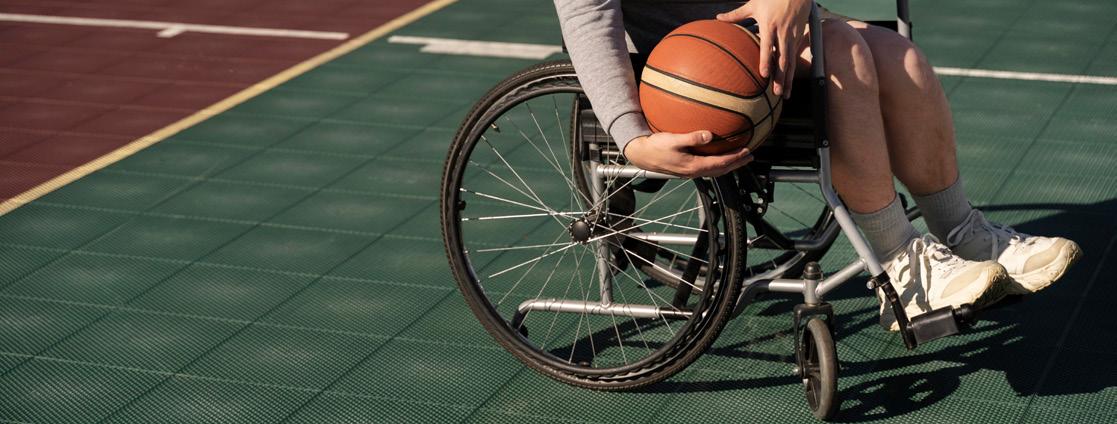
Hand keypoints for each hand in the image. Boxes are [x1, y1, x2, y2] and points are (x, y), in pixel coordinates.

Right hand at [623, 131, 753, 177]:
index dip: (735, 159)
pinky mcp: (686, 169)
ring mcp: (689, 172)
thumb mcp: (673, 140)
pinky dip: (718, 163)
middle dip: (736, 163)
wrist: (641, 154)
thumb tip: (709, 134)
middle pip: (720, 170)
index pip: (720, 164)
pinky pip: (707, 168)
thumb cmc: (655, 146)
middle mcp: (693, 172)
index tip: (747, 152)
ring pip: (714, 170)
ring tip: (739, 158)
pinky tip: (718, 157)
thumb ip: (691, 138)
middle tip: (750, 157)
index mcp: (693, 166)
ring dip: (728, 165)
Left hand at [716, 0, 811, 98]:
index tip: (763, 74)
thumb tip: (717, 18)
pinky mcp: (798, 38)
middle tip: (777, 92)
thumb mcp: (754, 4)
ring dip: (788, 79)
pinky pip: (794, 57)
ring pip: (791, 61)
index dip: (766, 61)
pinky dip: (793, 71)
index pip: (767, 46)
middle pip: (782, 59)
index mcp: (769, 26)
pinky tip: (789, 83)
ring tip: (785, 94)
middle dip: (780, 77)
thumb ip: (736, 14)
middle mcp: (782, 33)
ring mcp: (792, 37)